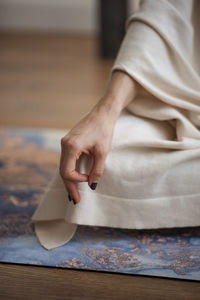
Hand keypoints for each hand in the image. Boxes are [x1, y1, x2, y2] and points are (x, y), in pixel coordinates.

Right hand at [59, 70, 138, 203]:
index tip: (89, 180)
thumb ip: (97, 170)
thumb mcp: (102, 152)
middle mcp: (64, 144)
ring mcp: (65, 143)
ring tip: (75, 193)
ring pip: (64, 166)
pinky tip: (75, 178)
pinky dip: (70, 170)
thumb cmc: (104, 130)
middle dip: (69, 186)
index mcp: (71, 146)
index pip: (67, 172)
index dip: (77, 180)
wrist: (103, 112)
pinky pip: (67, 160)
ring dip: (69, 179)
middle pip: (62, 171)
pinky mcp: (69, 142)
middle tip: (75, 201)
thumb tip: (92, 186)